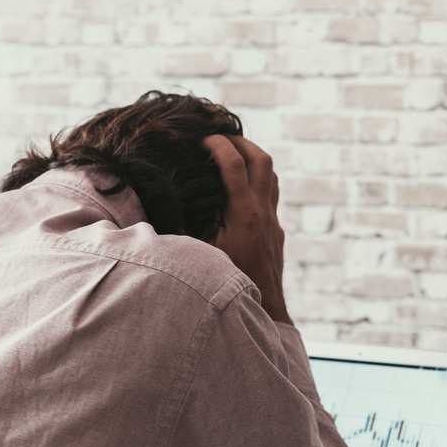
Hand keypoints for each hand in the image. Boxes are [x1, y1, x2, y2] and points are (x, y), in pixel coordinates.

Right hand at [202, 135, 291, 325]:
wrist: (266, 309)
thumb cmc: (230, 284)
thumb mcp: (203, 253)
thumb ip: (191, 226)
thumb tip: (171, 203)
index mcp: (243, 214)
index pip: (234, 164)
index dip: (217, 145)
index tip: (200, 140)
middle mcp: (263, 213)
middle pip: (262, 159)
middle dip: (241, 142)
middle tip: (219, 137)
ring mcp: (272, 220)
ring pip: (271, 175)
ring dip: (252, 158)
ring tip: (230, 154)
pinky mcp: (275, 230)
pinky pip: (270, 194)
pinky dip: (256, 180)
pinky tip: (238, 188)